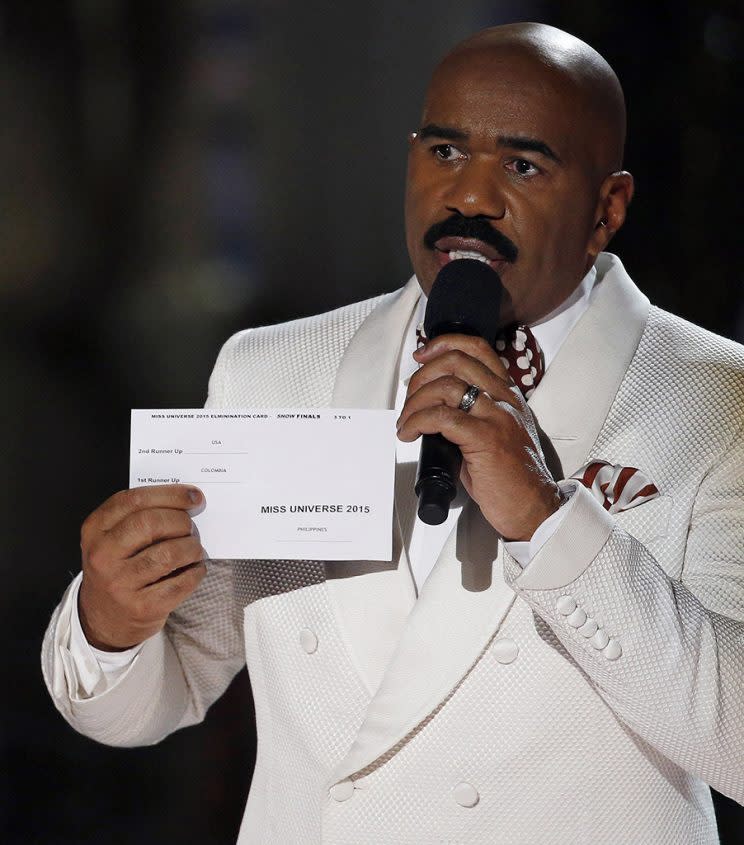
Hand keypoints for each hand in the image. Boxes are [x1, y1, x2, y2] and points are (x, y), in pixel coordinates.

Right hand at [78, 485, 206, 650]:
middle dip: (181, 521)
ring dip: (192, 547)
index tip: (193, 496)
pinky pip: (180, 582)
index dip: (170, 495)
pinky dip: (196, 571)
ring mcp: (120, 583)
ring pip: (169, 553)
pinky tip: (195, 569)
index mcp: (95, 530)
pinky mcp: (141, 607)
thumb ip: (141, 516)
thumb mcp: (113, 539)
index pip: (134, 500)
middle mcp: (103, 556)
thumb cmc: (118, 569)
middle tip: (191, 527)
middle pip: (151, 523)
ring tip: (194, 549)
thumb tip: (187, 500)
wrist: (104, 621)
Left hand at [396, 334, 560, 540]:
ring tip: (406, 422)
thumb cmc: (512, 479)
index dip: (444, 344)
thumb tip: (433, 409)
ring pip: (446, 386)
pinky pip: (442, 417)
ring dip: (415, 402)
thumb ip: (471, 415)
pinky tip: (409, 434)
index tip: (422, 357)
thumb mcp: (496, 435)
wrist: (534, 508)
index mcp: (508, 395)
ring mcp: (497, 417)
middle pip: (456, 361)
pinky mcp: (486, 439)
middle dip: (421, 377)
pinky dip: (417, 422)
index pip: (478, 348)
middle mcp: (505, 400)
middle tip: (408, 400)